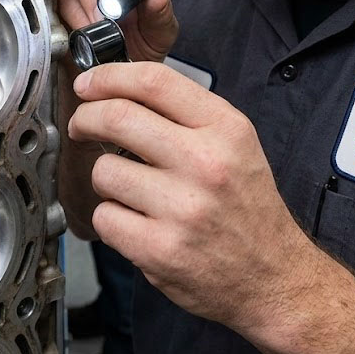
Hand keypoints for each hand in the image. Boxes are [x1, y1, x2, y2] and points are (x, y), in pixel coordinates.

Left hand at [68, 61, 316, 340]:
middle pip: (118, 117)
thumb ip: (185, 113)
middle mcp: (205, 164)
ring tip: (131, 190)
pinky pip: (105, 216)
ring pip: (105, 170)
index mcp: (225, 130)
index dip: (108, 76)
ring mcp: (182, 209)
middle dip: (86, 118)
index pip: (154, 81)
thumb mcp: (235, 144)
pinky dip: (112, 219)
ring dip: (106, 178)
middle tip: (81, 125)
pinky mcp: (160, 250)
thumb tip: (119, 88)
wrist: (273, 276)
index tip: (88, 84)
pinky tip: (136, 222)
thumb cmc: (247, 207)